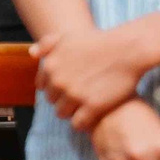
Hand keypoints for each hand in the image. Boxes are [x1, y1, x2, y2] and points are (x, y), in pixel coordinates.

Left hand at [35, 25, 154, 130]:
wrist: (127, 49)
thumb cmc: (98, 41)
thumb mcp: (66, 36)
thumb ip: (46, 45)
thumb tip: (32, 55)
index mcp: (50, 67)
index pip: (43, 88)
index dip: (55, 88)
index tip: (67, 87)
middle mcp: (58, 82)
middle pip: (52, 101)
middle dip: (63, 99)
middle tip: (78, 96)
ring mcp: (75, 95)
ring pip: (62, 114)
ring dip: (71, 112)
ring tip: (84, 107)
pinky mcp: (92, 106)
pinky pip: (78, 123)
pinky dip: (82, 123)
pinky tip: (91, 117)